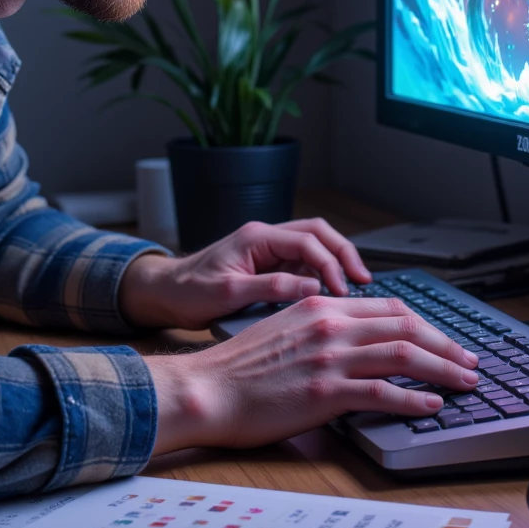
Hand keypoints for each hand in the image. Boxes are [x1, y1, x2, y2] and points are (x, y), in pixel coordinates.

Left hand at [119, 217, 370, 330]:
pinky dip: (321, 273)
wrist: (165, 294)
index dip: (330, 264)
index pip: (308, 241)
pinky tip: (330, 293)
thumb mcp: (228, 294)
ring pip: (314, 245)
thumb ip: (270, 288)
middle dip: (343, 253)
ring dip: (336, 261)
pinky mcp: (266, 264)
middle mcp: (265, 237)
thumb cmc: (189, 291)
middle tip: (362, 280)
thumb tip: (310, 289)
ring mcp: (267, 249)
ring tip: (354, 286)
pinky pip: (302, 262)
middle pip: (318, 233)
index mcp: (256, 237)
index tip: (341, 290)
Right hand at [146, 296, 480, 453]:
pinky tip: (431, 406)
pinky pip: (383, 392)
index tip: (443, 340)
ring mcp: (330, 357)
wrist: (206, 390)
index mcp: (320, 308)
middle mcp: (330, 325)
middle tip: (469, 361)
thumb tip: (350, 346)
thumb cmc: (237, 369)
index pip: (387, 308)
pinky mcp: (326, 391)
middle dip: (445, 344)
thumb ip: (318, 331)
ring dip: (442, 368)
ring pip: (403, 354)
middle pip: (404, 326)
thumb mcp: (281, 331)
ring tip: (465, 382)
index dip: (423, 324)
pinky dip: (414, 398)